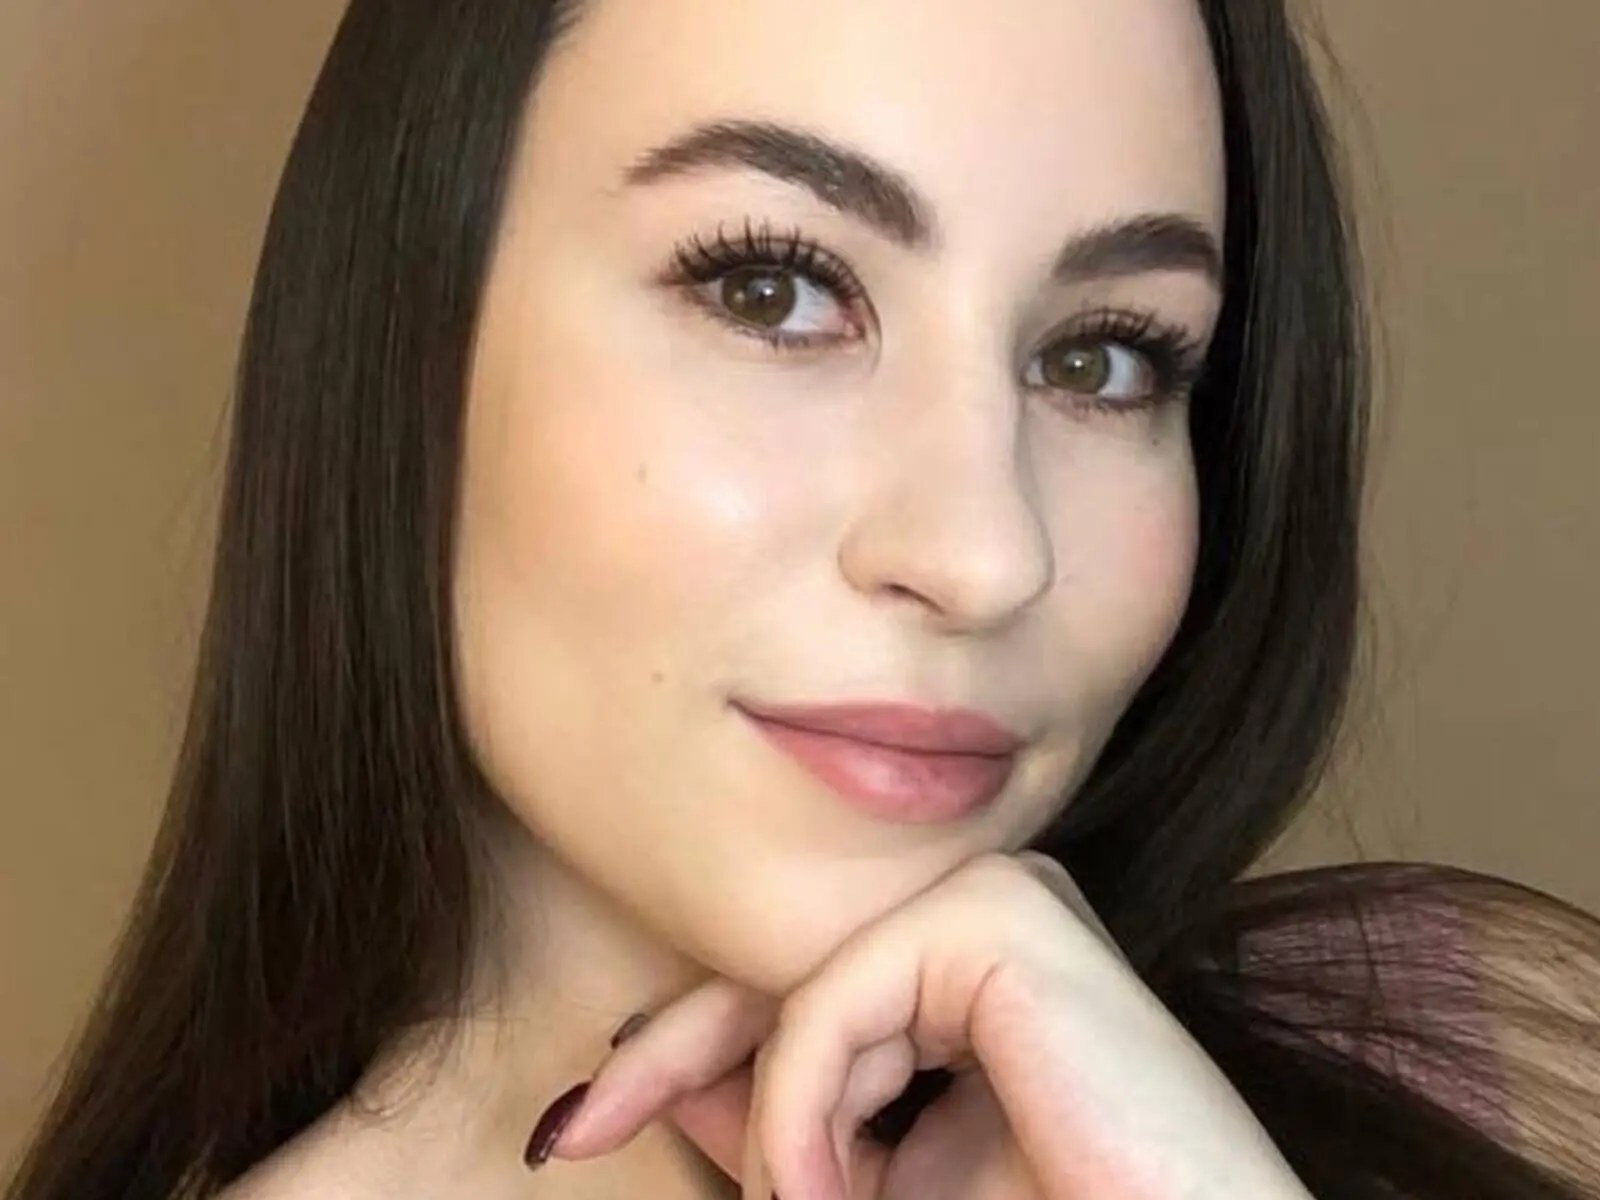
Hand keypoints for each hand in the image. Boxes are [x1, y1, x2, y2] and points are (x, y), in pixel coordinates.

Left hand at [545, 852, 1311, 1199]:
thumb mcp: (875, 1183)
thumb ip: (784, 1121)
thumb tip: (653, 1071)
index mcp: (973, 966)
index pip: (802, 985)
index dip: (683, 1048)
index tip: (580, 1120)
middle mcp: (988, 911)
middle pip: (784, 969)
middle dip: (669, 1054)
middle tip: (573, 1129)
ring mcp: (1002, 900)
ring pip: (802, 988)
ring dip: (765, 1120)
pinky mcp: (1003, 920)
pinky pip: (832, 1004)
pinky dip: (797, 1109)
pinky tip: (818, 1191)